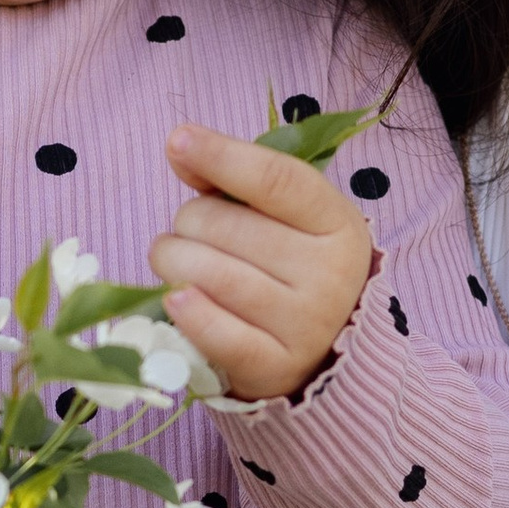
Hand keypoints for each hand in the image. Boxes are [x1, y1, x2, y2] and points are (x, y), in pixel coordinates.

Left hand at [152, 124, 372, 402]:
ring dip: (172, 261)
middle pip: (226, 227)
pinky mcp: (276, 367)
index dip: (223, 156)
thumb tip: (181, 148)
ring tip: (172, 260)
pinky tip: (175, 298)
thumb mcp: (284, 216)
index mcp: (337, 223)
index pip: (276, 181)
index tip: (178, 140)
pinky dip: (188, 312)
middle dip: (188, 222)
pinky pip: (219, 334)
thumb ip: (234, 180)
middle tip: (188, 233)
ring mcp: (307, 324)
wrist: (324, 348)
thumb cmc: (290, 266)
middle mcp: (330, 273)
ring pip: (211, 276)